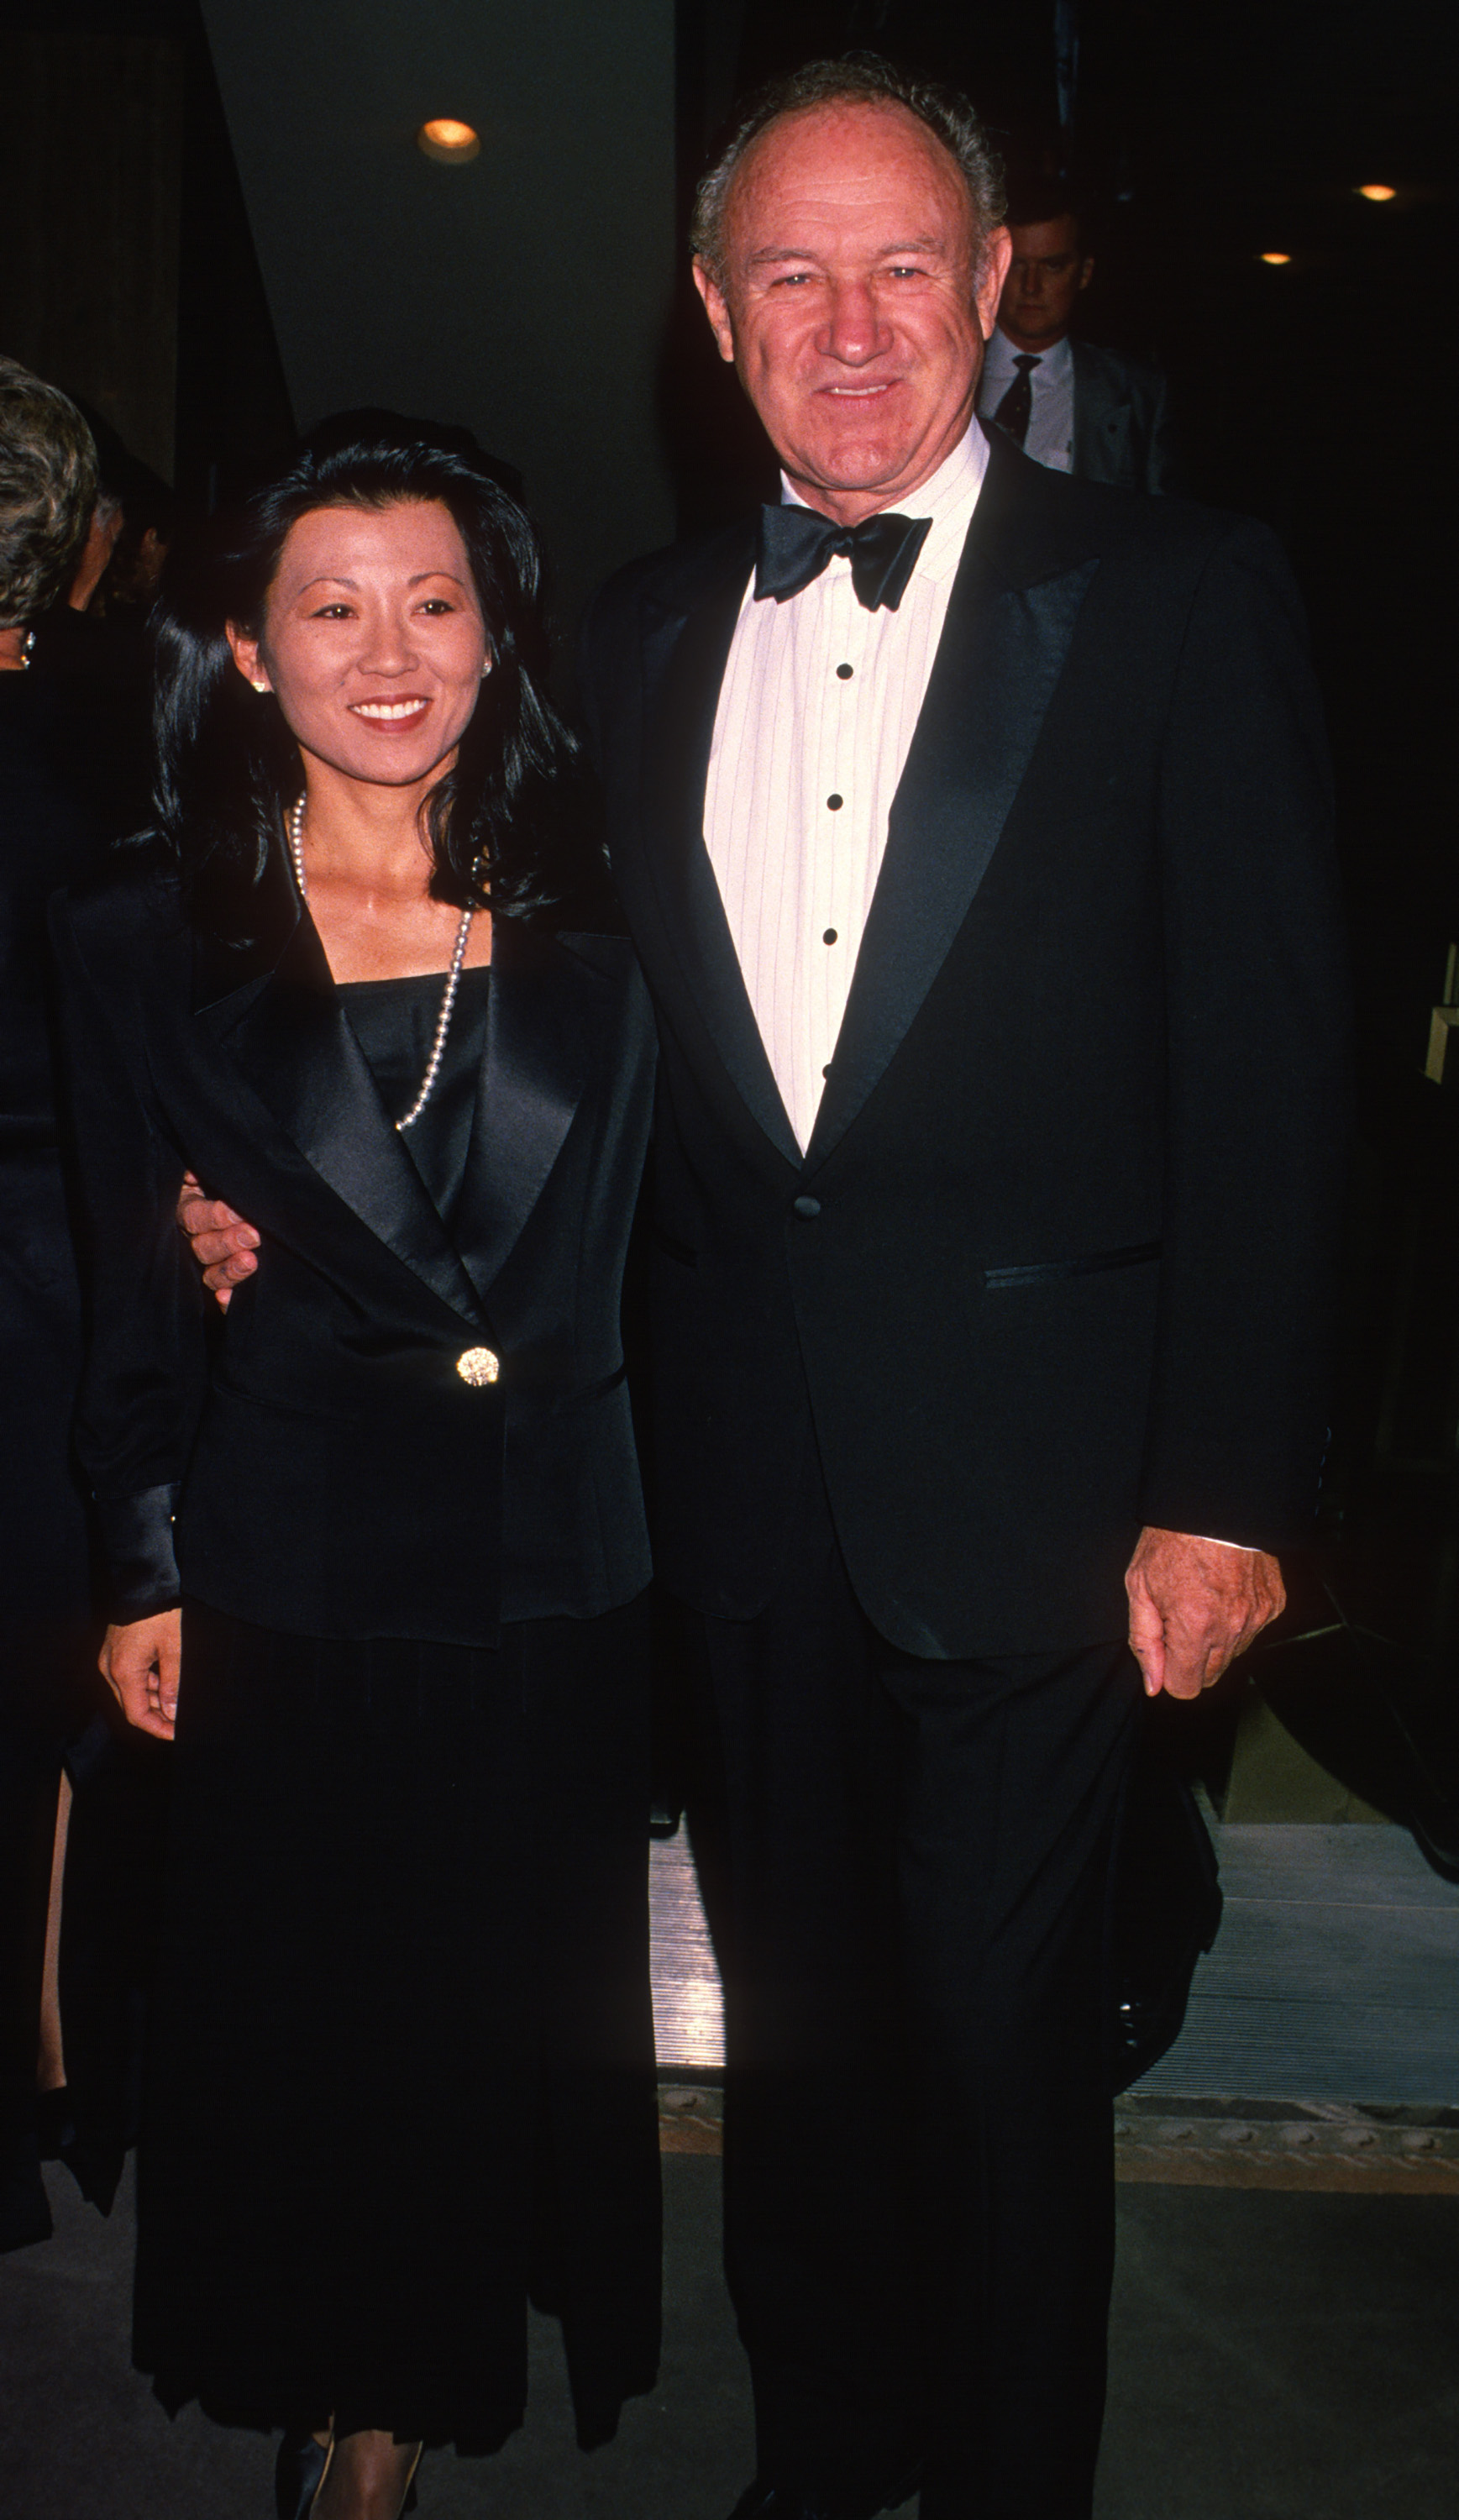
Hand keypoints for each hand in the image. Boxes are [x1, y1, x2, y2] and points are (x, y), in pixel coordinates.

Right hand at [99, 1610, 181, 1740]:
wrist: (143, 1580)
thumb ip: (173, 1684)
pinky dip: (148, 1684)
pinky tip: (168, 1683)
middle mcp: (110, 1669)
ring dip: (154, 1700)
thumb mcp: (174, 1649)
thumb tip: (172, 1713)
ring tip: (179, 1703)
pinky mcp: (115, 1650)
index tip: (178, 1733)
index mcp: (123, 1672)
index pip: (137, 1715)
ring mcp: (110, 1659)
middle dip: (157, 1717)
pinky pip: (129, 1676)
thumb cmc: (160, 1612)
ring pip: (131, 1691)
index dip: (158, 1729)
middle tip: (181, 1722)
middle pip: (132, 1706)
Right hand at [178, 1169, 257, 1311]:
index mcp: (189, 1209)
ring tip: (251, 1261)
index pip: (195, 1217)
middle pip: (202, 1248)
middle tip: (253, 1235)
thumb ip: (206, 1173)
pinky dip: (225, 1300)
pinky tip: (228, 1297)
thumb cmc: (235, 1182)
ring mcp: (208, 1264)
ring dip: (229, 1270)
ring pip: (210, 1274)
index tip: (236, 1212)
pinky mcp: (224, 1281)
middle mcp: (195, 1239)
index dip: (213, 1216)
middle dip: (227, 1242)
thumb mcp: (220, 1174)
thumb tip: (192, 1175)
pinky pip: (221, 1294)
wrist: (257, 1200)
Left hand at [1124, 1526, 1284, 1700]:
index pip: (1186, 1687)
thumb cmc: (1171, 1541)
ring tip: (1201, 1599)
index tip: (1165, 1648)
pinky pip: (1252, 1630)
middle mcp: (1231, 1628)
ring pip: (1232, 1654)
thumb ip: (1144, 1641)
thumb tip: (1153, 1684)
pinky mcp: (1274, 1605)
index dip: (1169, 1672)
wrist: (1214, 1506)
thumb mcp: (1139, 1587)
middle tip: (1179, 1618)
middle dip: (1191, 1657)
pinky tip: (1223, 1591)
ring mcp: (1257, 1618)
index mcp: (1195, 1628)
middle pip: (1210, 1676)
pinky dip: (1236, 1620)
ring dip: (1215, 1638)